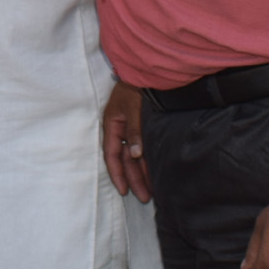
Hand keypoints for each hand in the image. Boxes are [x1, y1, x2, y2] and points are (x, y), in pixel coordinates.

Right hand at [102, 80, 150, 202]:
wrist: (149, 71)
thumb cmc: (136, 87)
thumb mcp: (132, 108)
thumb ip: (134, 131)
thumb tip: (135, 154)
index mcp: (112, 124)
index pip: (112, 155)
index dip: (117, 174)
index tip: (124, 191)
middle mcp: (121, 130)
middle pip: (125, 159)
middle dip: (134, 178)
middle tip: (145, 197)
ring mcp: (132, 129)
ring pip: (136, 156)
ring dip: (143, 172)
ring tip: (153, 190)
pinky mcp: (144, 128)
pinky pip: (144, 148)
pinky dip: (148, 161)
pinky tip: (156, 171)